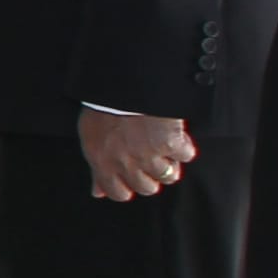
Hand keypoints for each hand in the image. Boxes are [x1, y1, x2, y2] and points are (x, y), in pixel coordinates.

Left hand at [80, 106, 195, 200]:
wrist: (123, 82)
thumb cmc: (104, 108)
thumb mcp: (90, 137)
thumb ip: (96, 168)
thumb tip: (97, 193)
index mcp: (102, 162)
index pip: (119, 194)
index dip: (128, 186)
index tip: (133, 176)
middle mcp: (125, 163)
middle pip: (147, 188)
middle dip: (151, 174)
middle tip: (149, 155)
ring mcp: (149, 154)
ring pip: (169, 175)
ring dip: (169, 161)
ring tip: (161, 143)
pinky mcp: (170, 143)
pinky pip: (186, 155)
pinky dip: (185, 145)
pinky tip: (175, 133)